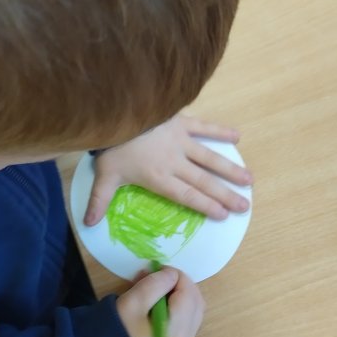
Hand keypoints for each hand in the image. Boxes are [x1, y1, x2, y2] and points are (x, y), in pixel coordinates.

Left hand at [84, 114, 251, 225]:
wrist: (114, 111)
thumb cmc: (110, 146)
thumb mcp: (103, 176)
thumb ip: (99, 201)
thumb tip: (88, 225)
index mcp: (159, 177)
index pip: (186, 195)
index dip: (205, 205)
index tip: (223, 214)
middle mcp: (174, 161)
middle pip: (204, 181)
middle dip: (225, 195)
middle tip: (244, 205)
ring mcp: (180, 140)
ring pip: (210, 158)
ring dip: (230, 169)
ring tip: (249, 180)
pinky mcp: (180, 121)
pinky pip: (204, 126)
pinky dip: (220, 130)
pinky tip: (237, 135)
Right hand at [117, 267, 204, 336]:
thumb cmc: (117, 331)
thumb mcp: (132, 303)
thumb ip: (154, 285)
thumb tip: (172, 275)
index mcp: (177, 332)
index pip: (189, 294)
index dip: (177, 276)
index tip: (158, 269)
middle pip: (196, 302)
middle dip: (179, 284)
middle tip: (156, 275)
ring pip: (193, 310)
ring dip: (178, 293)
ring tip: (154, 287)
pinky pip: (186, 320)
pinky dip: (176, 305)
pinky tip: (156, 301)